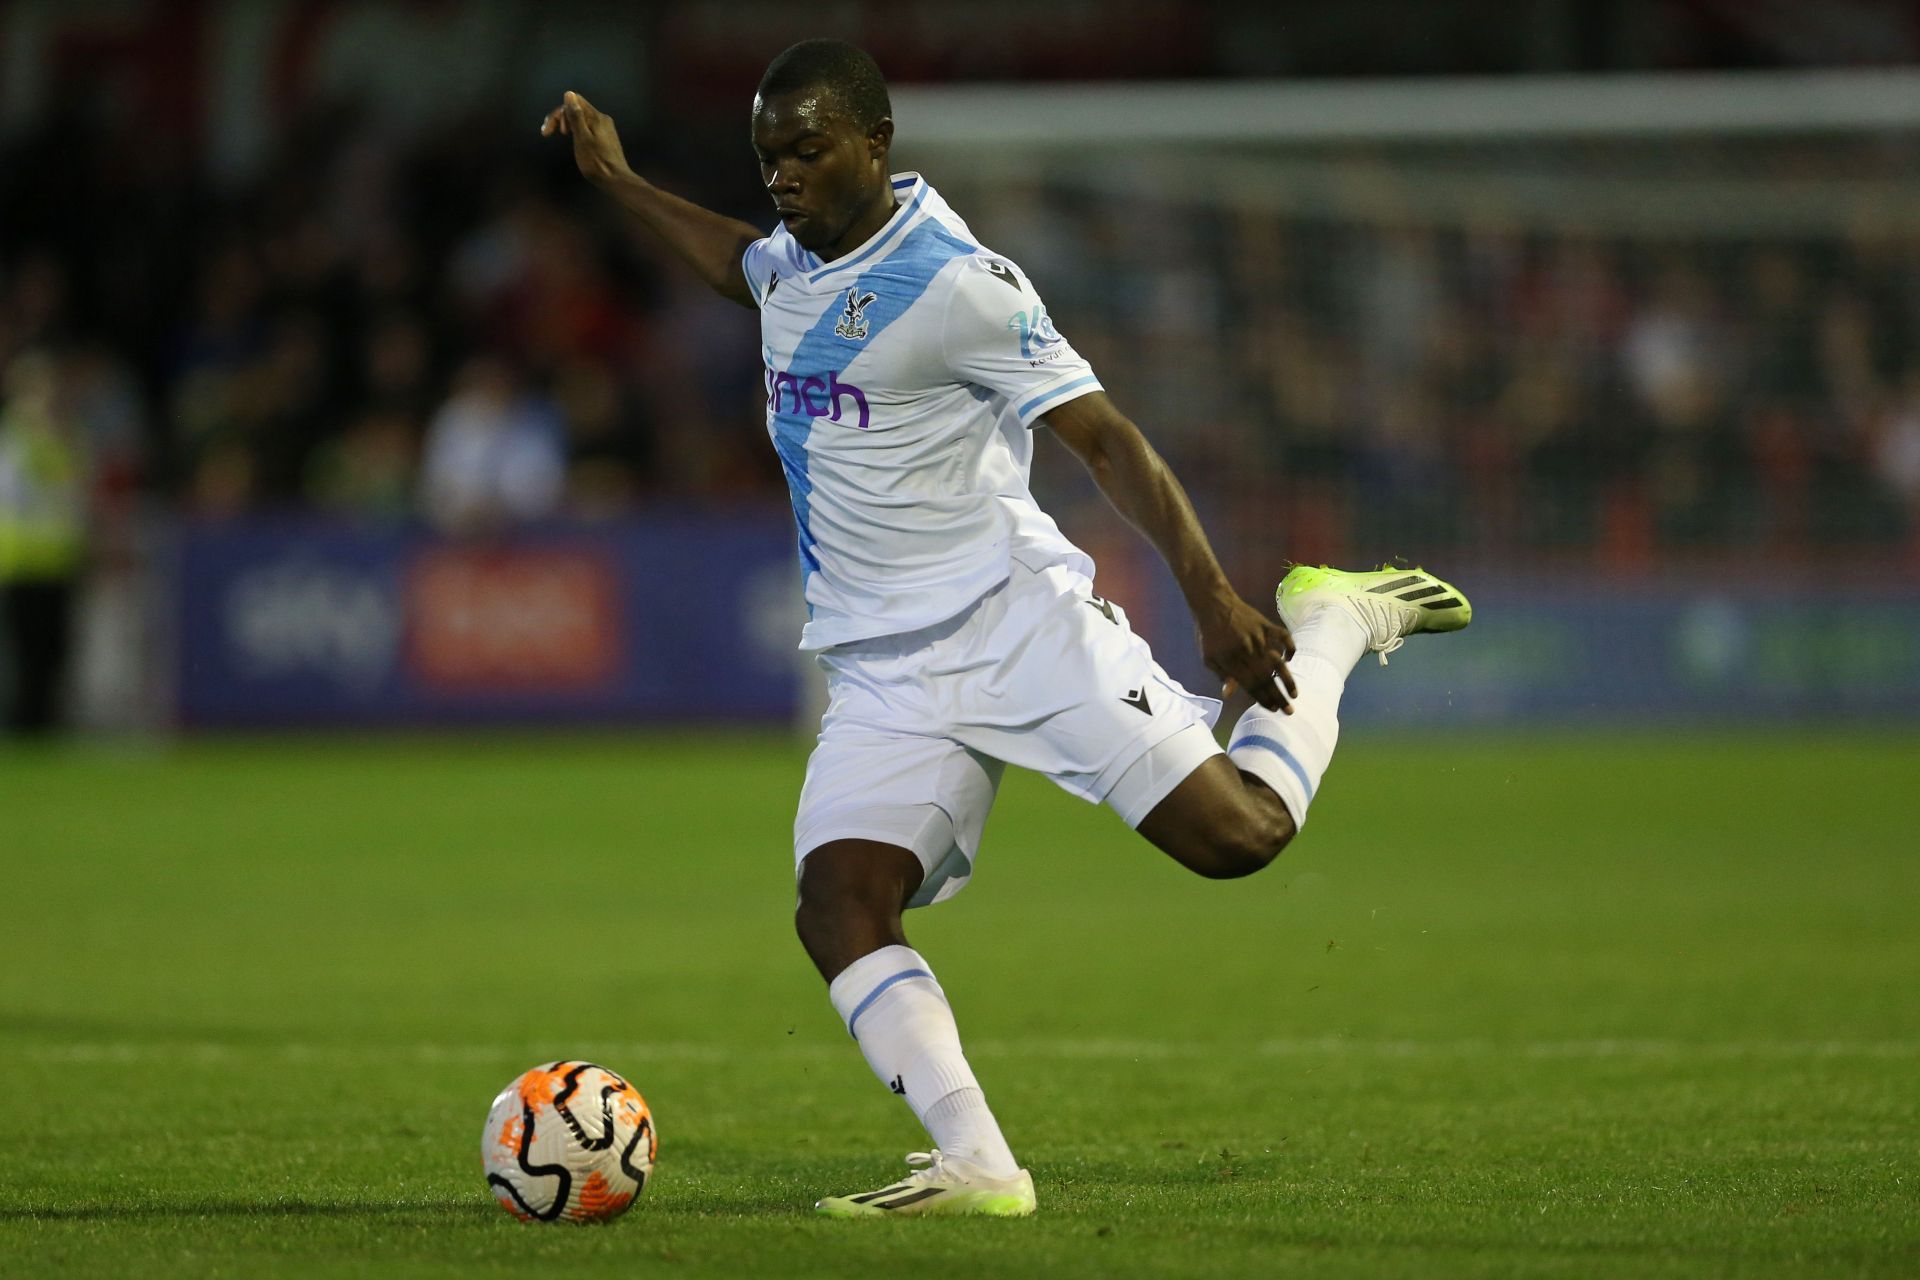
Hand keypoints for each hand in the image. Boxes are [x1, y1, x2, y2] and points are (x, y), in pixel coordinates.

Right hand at [540, 91, 632, 187]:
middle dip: (561, 118)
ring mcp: (605, 128)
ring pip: (582, 119)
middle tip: (549, 133)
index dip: (559, 113)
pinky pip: (588, 127)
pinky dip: (577, 131)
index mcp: (596, 117)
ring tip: (562, 136)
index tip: (550, 130)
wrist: (617, 181)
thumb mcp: (582, 138)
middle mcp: (602, 119)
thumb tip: (569, 94)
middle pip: (577, 109)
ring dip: (568, 124)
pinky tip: (574, 140)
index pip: (574, 101)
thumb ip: (576, 116)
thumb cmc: (597, 162)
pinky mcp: (606, 138)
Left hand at [1196, 594, 1296, 712]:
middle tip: (1289, 711)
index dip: (1263, 699)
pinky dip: (1290, 647)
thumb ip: (1222, 675)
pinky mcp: (1265, 625)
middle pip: (1267, 679)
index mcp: (1233, 662)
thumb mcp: (1209, 657)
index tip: (1274, 709)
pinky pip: (1283, 636)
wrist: (1213, 604)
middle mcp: (1248, 652)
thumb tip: (1229, 694)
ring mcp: (1259, 638)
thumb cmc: (1208, 634)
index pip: (1252, 686)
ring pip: (1277, 662)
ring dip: (1287, 679)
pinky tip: (1290, 658)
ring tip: (1295, 693)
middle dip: (1279, 697)